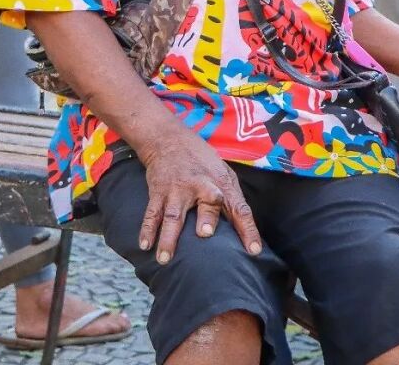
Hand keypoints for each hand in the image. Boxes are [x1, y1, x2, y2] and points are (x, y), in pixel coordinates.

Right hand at [137, 135, 261, 263]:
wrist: (170, 140)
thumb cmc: (203, 162)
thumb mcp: (223, 173)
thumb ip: (231, 198)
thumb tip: (242, 229)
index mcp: (222, 184)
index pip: (240, 209)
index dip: (248, 229)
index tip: (254, 250)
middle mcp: (202, 185)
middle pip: (208, 203)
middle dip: (207, 217)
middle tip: (205, 234)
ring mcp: (178, 189)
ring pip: (174, 215)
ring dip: (169, 237)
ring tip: (164, 259)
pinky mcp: (159, 191)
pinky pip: (152, 213)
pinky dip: (147, 230)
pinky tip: (145, 246)